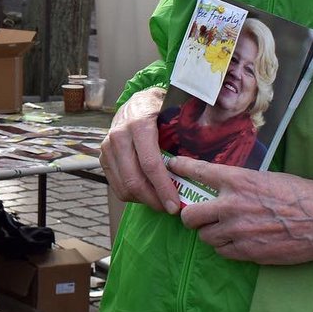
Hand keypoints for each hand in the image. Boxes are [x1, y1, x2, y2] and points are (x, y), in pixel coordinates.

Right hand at [99, 87, 179, 212]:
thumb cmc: (161, 108)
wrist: (134, 102)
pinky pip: (116, 186)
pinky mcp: (103, 157)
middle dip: (154, 200)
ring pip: (124, 186)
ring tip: (162, 203)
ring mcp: (107, 147)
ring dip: (144, 200)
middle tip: (171, 209)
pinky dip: (132, 196)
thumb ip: (187, 126)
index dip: (163, 188)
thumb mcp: (174, 110)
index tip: (176, 205)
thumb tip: (209, 144)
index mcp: (139, 124)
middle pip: (134, 179)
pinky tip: (148, 194)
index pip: (150, 163)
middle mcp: (119, 135)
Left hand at [170, 156, 312, 264]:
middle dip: (190, 217)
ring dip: (210, 233)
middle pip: (190, 215)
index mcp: (238, 181)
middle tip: (197, 216)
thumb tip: (220, 186)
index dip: (180, 168)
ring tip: (223, 229)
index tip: (171, 166)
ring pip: (205, 237)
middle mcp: (232, 205)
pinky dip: (226, 248)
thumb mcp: (267, 179)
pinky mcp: (248, 252)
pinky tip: (237, 242)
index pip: (198, 171)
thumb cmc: (302, 195)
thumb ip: (240, 183)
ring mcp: (238, 231)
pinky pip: (223, 252)